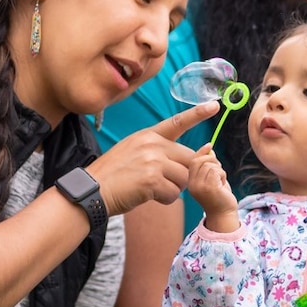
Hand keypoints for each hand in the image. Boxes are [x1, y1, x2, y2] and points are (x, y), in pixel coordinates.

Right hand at [87, 102, 219, 214]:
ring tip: (152, 189)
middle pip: (188, 158)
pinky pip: (174, 193)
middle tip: (163, 182)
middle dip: (182, 174)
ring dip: (173, 188)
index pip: (177, 122)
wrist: (91, 191)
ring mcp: (152, 161)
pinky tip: (149, 196)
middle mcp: (152, 144)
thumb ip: (158, 151)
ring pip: (184, 178)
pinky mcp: (152, 179)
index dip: (197, 114)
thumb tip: (190, 156)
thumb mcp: (133, 152)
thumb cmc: (113, 176)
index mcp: (148, 135)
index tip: (215, 106)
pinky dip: (165, 199)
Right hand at [185, 145, 239, 230]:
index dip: (201, 151)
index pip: (192, 161)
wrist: (224, 216)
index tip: (209, 145)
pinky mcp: (209, 188)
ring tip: (221, 181)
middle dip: (213, 160)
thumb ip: (210, 165)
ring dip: (220, 170)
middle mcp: (192, 184)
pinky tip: (223, 184)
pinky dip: (223, 175)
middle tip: (220, 172)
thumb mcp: (213, 179)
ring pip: (210, 165)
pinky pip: (216, 171)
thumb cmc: (220, 197)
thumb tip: (210, 149)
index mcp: (190, 182)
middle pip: (200, 160)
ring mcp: (199, 187)